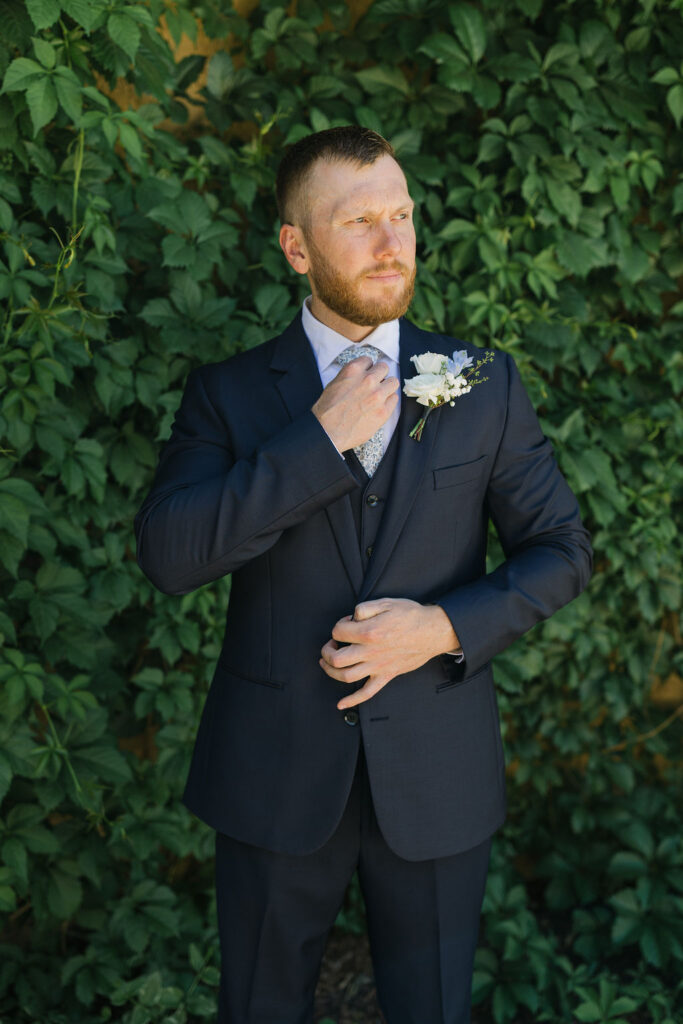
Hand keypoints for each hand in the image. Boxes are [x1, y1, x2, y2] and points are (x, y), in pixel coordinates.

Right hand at [312, 356, 398, 451]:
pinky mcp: (384, 411)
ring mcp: (378, 395)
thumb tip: (363, 374)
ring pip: (393, 382)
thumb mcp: (335, 383)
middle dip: (379, 375)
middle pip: (384, 368)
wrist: (327, 432)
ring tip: (379, 395)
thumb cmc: (327, 410)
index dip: (367, 368)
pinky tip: (379, 407)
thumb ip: (352, 376)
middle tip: (373, 385)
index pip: (369, 360)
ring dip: (387, 387)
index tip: (365, 375)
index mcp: (353, 370)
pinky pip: (394, 399)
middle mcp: (368, 380)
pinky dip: (388, 401)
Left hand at [320, 598, 459, 709]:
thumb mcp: (386, 602)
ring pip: (346, 676)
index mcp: (369, 632)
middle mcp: (370, 652)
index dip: (339, 625)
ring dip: (331, 671)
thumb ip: (364, 608)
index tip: (347, 623)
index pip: (338, 632)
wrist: (433, 631)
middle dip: (327, 651)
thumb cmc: (411, 616)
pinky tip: (341, 704)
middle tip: (331, 645)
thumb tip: (351, 618)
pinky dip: (352, 700)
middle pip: (336, 658)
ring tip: (328, 664)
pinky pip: (367, 693)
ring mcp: (378, 666)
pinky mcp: (386, 675)